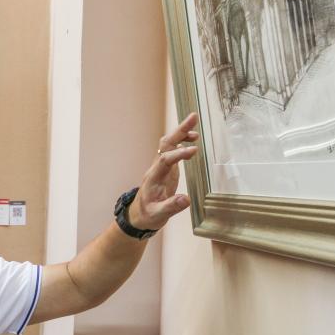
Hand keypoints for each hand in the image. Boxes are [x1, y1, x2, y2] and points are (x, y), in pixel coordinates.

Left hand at [128, 113, 198, 230]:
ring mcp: (161, 167)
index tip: (194, 151)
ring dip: (181, 133)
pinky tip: (192, 141)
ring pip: (169, 145)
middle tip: (193, 117)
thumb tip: (186, 199)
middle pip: (166, 144)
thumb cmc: (147, 215)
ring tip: (195, 127)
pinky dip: (182, 143)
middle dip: (179, 131)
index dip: (179, 154)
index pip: (165, 160)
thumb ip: (171, 207)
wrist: (138, 216)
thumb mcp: (158, 215)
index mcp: (153, 178)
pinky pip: (173, 151)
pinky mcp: (167, 169)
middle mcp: (156, 168)